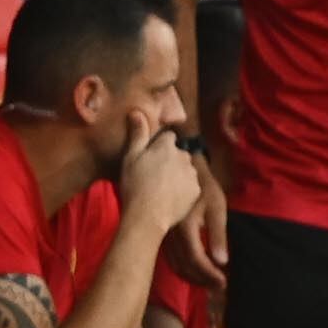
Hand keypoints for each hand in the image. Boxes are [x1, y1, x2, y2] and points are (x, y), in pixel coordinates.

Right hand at [119, 112, 200, 234]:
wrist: (148, 215)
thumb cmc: (135, 184)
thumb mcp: (130, 157)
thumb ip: (137, 134)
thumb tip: (137, 111)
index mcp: (167, 146)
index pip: (168, 137)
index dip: (159, 145)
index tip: (150, 155)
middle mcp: (184, 156)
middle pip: (178, 153)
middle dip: (170, 159)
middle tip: (154, 173)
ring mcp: (192, 174)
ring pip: (185, 169)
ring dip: (177, 173)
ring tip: (162, 187)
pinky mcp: (197, 190)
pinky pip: (190, 185)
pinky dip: (183, 189)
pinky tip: (170, 197)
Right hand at [169, 169, 228, 291]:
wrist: (180, 171)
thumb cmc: (203, 187)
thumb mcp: (217, 206)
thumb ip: (218, 234)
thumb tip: (222, 261)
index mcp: (185, 227)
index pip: (196, 259)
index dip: (209, 274)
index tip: (224, 283)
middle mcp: (170, 235)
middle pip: (183, 266)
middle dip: (202, 280)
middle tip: (220, 287)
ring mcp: (163, 236)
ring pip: (175, 265)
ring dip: (193, 277)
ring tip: (211, 283)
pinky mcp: (161, 236)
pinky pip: (171, 259)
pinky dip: (184, 270)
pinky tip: (197, 271)